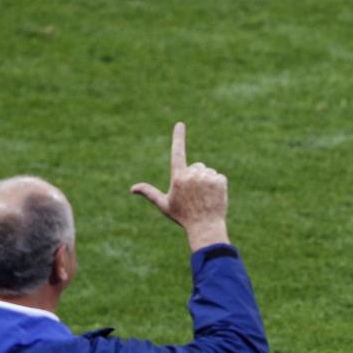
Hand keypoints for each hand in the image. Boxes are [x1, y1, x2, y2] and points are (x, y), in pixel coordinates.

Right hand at [131, 122, 229, 250]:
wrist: (205, 227)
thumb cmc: (183, 217)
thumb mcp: (164, 205)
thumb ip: (149, 193)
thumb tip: (132, 188)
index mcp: (178, 177)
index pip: (177, 152)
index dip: (178, 137)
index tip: (180, 124)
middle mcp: (192, 174)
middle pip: (196, 166)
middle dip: (196, 177)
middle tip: (195, 196)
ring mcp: (206, 177)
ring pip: (208, 172)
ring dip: (207, 182)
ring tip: (205, 198)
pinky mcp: (220, 180)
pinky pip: (219, 177)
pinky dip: (218, 186)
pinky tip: (214, 198)